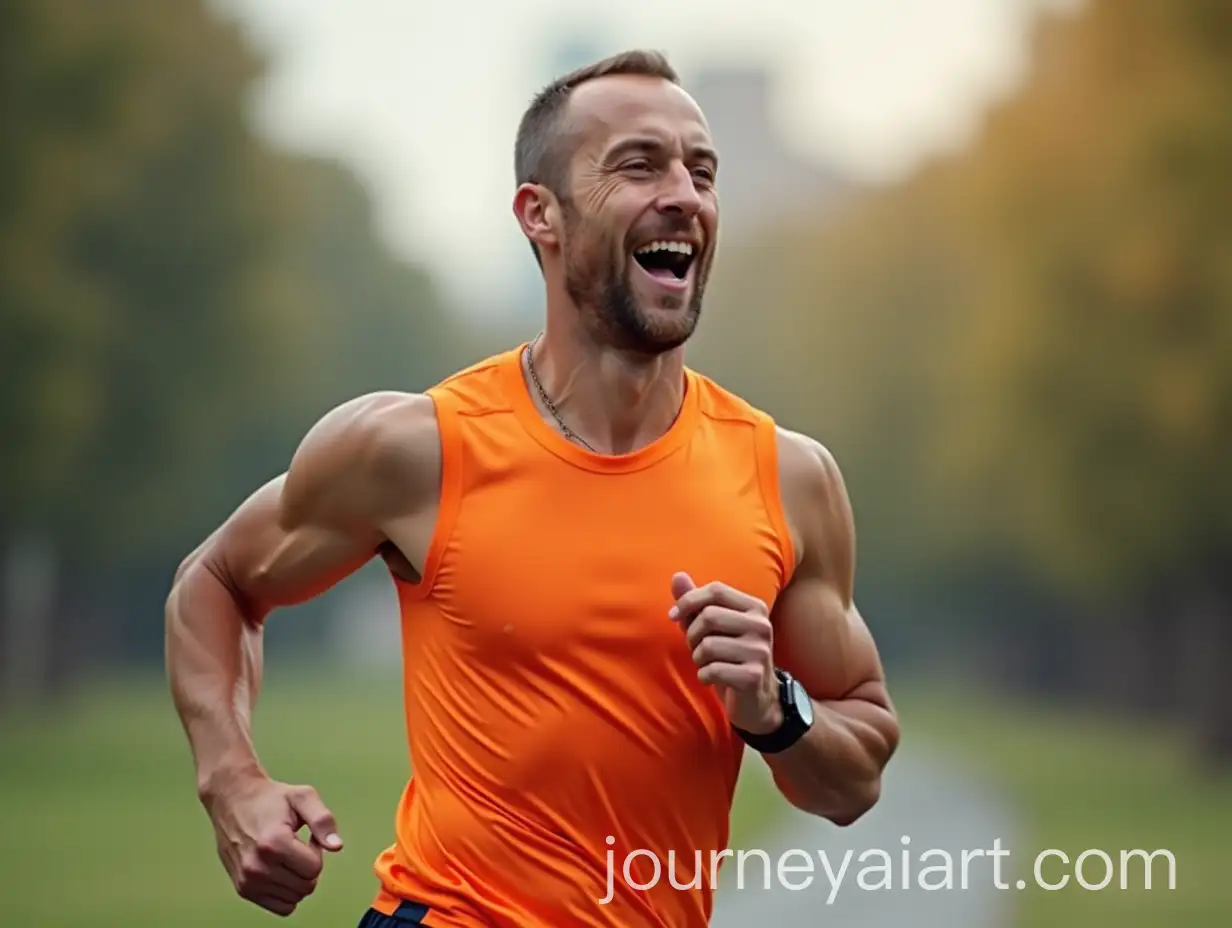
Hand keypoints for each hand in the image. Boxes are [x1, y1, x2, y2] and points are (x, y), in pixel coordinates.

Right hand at [202, 773, 342, 915]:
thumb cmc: (269, 798)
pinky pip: (281, 907)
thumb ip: (323, 820)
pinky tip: (280, 870)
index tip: (306, 837)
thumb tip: (336, 846)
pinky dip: (287, 892)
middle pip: (306, 886)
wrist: (232, 799)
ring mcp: (248, 880)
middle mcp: (258, 865)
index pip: (314, 868)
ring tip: (287, 856)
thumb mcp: (302, 797)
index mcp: (274, 842)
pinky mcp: (243, 889)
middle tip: (297, 847)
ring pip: (295, 898)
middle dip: (309, 867)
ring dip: (298, 879)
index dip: (316, 851)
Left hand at [669, 572, 781, 733]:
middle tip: (697, 648)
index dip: (688, 600)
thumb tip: (677, 575)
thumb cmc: (730, 656)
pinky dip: (704, 676)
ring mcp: (759, 651)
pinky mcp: (753, 676)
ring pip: (707, 645)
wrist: (757, 699)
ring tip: (708, 663)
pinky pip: (711, 670)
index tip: (673, 616)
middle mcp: (761, 625)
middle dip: (692, 635)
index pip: (716, 590)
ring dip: (698, 658)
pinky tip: (714, 678)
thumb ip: (696, 602)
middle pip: (709, 616)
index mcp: (755, 607)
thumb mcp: (713, 627)